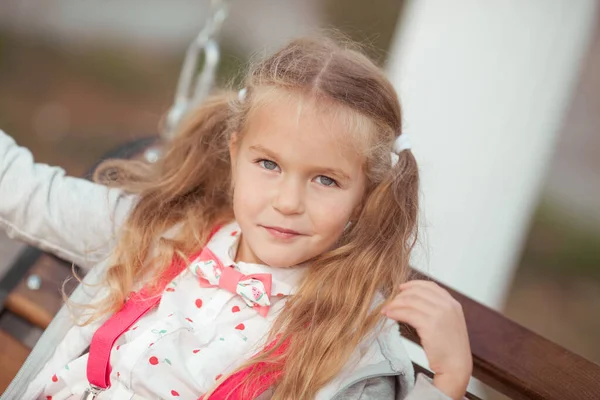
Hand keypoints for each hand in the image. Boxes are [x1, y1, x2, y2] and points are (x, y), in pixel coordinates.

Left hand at [381, 280, 471, 399]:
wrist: (456, 366)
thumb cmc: (450, 348)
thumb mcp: (449, 322)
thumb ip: (437, 309)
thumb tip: (415, 300)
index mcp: (453, 303)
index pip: (430, 286)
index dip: (413, 284)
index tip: (402, 288)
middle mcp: (447, 305)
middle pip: (418, 291)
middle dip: (401, 295)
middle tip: (390, 302)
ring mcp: (440, 314)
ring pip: (410, 301)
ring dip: (395, 304)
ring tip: (386, 309)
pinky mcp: (430, 324)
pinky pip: (407, 313)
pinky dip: (395, 312)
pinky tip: (389, 315)